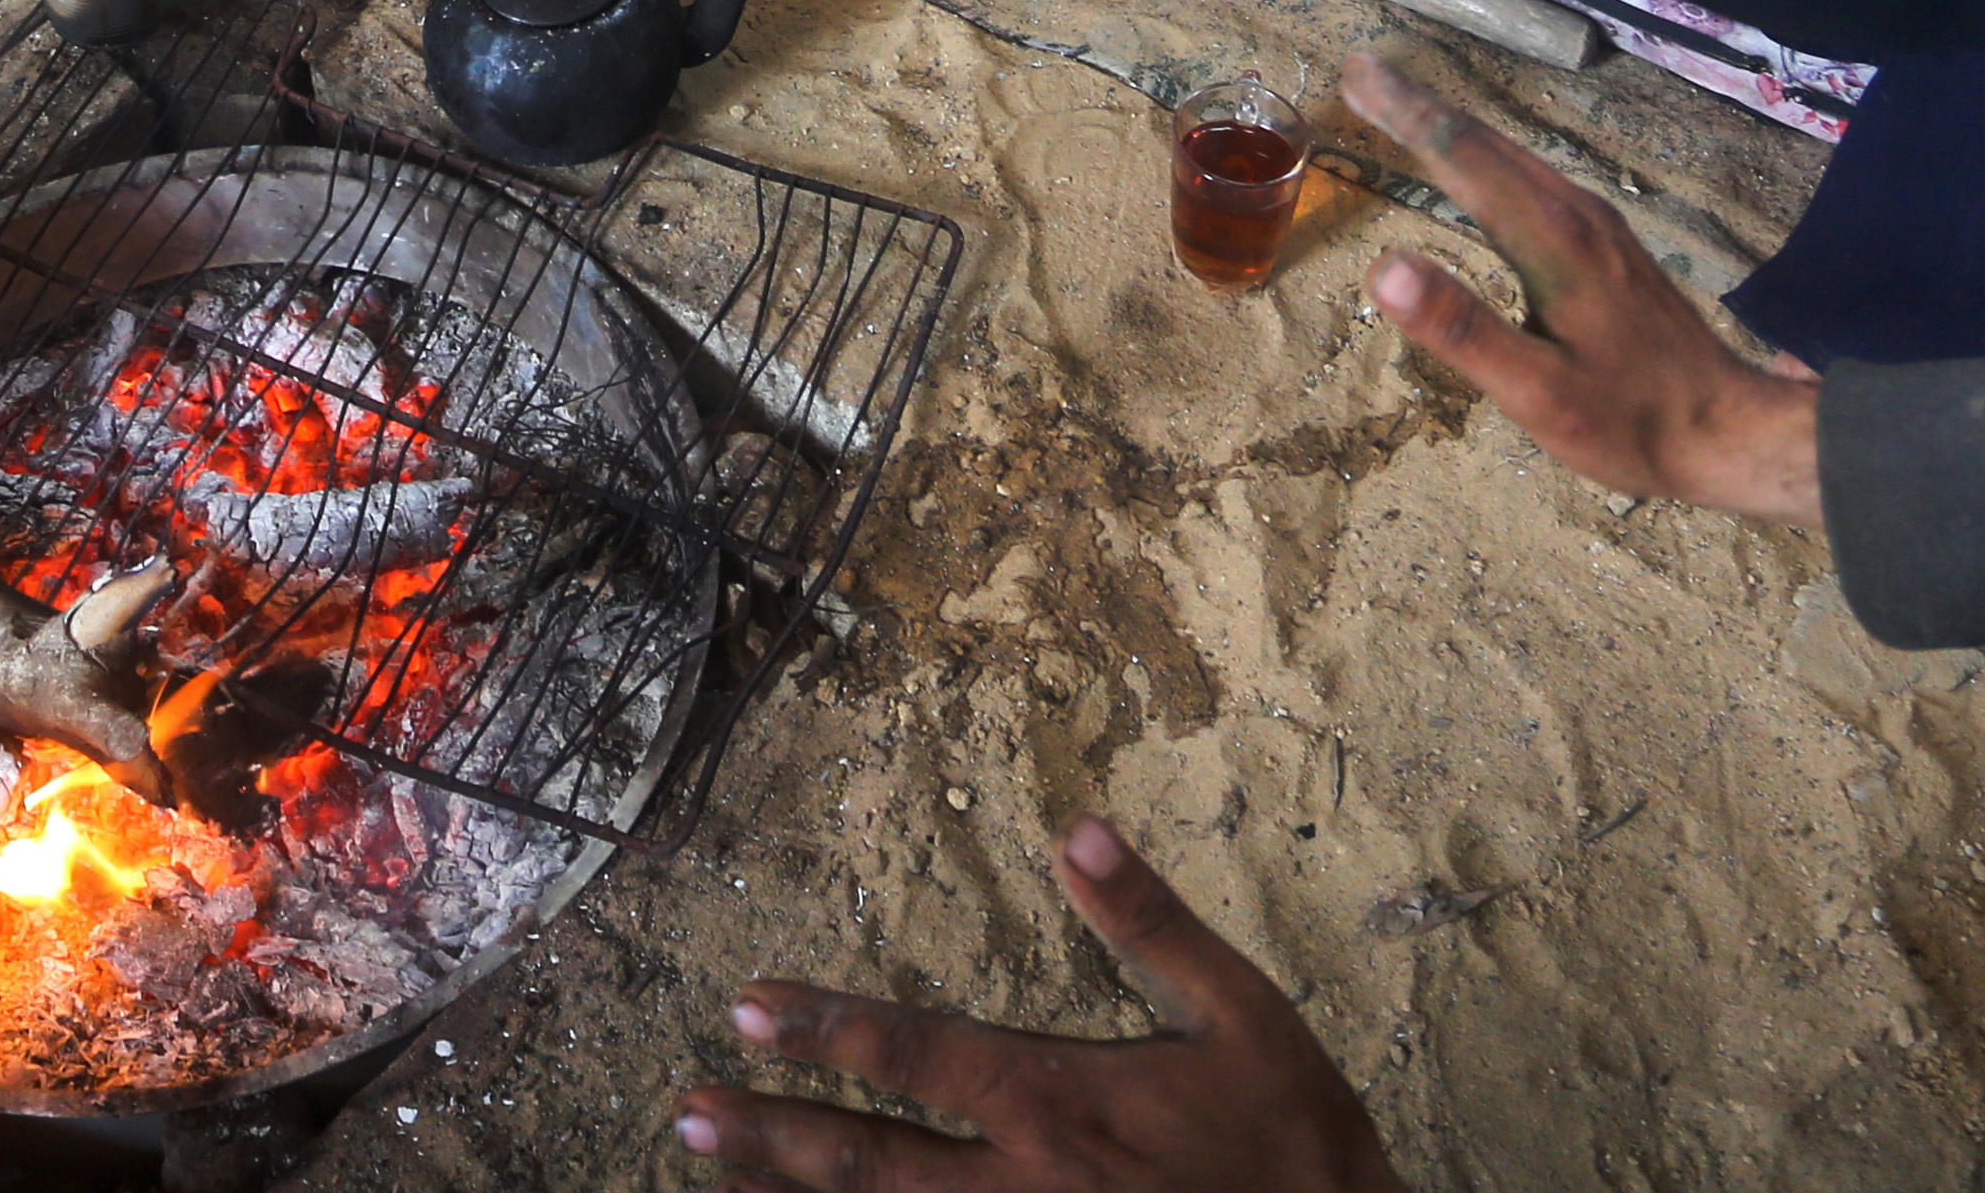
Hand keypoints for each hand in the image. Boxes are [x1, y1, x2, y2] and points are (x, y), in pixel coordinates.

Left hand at [678, 818, 1398, 1192]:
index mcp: (1061, 1100)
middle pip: (868, 1158)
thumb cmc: (1296, 1140)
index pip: (913, 1051)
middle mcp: (1024, 1184)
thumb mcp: (1243, 1013)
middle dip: (771, 1131)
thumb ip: (1153, 923)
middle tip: (688, 1107)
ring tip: (713, 1178)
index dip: (822, 1025)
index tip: (744, 1004)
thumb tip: (1078, 828)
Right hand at [1343, 53, 1821, 527]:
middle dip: (1422, 106)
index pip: (1465, 159)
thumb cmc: (1630, 421)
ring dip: (1455, 128)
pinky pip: (1535, 179)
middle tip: (1362, 72)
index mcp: (1552, 240)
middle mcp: (1577, 214)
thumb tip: (1384, 269)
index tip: (1357, 72)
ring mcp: (1600, 226)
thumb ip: (1462, 329)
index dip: (1408, 114)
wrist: (1732, 431)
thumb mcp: (1536, 393)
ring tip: (1406, 108)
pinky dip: (1488, 159)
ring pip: (1516, 159)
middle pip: (1489, 145)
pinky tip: (1480, 171)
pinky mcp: (1611, 246)